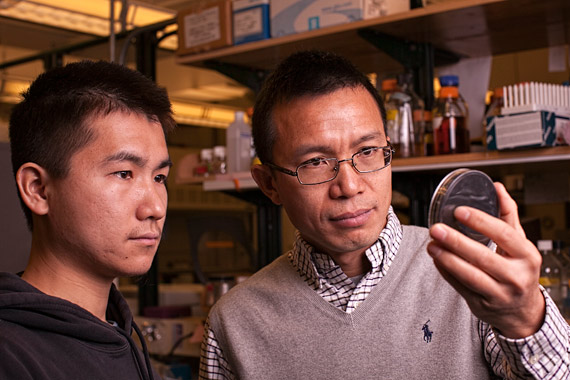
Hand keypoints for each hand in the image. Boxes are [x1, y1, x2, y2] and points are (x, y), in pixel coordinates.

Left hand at [427, 182, 544, 337]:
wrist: (522, 310)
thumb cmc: (518, 269)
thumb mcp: (519, 243)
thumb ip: (507, 215)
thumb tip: (496, 187)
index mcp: (527, 256)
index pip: (504, 234)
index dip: (481, 221)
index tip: (459, 211)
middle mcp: (516, 276)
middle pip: (483, 256)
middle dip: (456, 241)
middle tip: (436, 228)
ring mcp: (499, 294)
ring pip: (469, 275)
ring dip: (447, 259)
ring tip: (432, 244)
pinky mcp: (482, 305)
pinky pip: (459, 287)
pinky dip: (445, 272)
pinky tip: (436, 258)